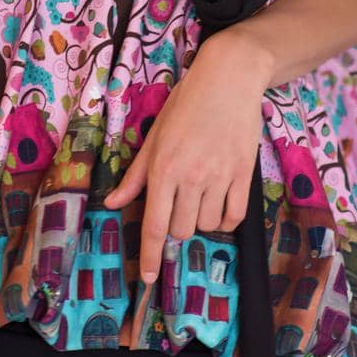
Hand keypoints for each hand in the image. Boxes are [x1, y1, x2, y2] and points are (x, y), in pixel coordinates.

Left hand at [102, 34, 266, 283]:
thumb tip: (112, 203)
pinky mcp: (244, 175)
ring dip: (200, 221)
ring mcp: (220, 177)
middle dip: (174, 228)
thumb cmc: (186, 103)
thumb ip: (136, 175)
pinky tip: (219, 205)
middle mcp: (190, 176)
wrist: (229, 79)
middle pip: (180, 230)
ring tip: (199, 196)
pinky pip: (233, 216)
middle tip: (177, 205)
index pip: (153, 224)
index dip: (149, 256)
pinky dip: (224, 220)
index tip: (148, 278)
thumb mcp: (155, 136)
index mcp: (163, 167)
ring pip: (207, 225)